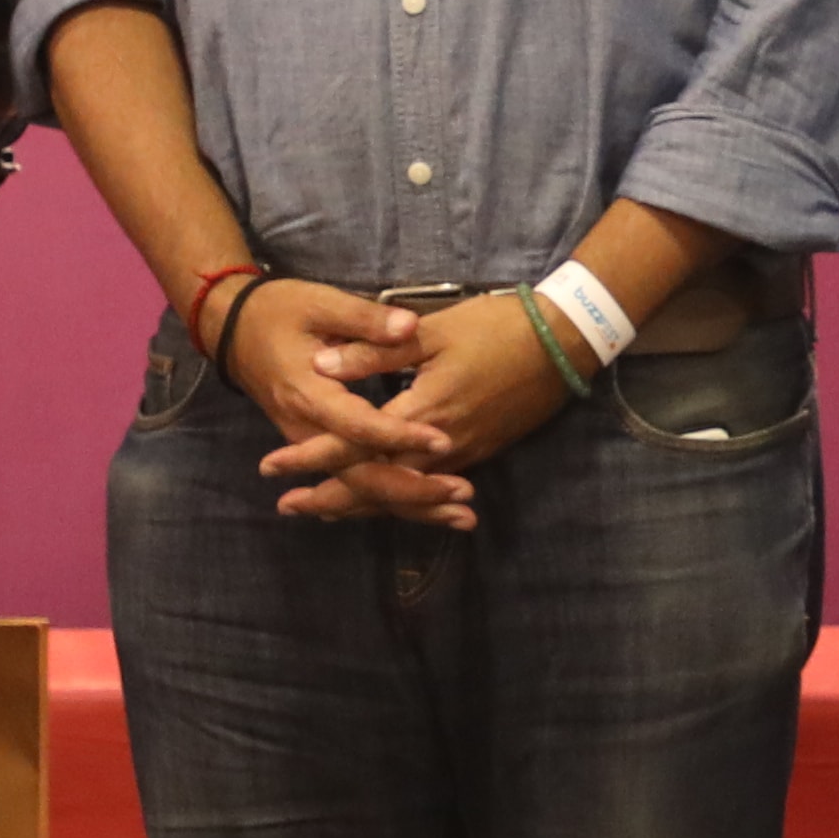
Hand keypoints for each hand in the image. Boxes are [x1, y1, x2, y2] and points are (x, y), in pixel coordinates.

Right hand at [215, 276, 456, 526]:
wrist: (233, 328)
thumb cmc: (279, 310)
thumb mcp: (320, 303)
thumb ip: (365, 321)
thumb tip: (408, 327)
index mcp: (310, 393)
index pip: (358, 426)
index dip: (400, 435)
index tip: (443, 440)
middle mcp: (308, 429)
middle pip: (361, 476)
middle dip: (413, 490)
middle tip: (464, 496)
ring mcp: (311, 444)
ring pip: (360, 487)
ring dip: (410, 504)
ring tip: (461, 516)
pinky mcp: (317, 448)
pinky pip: (355, 480)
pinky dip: (391, 499)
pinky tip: (429, 510)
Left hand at [300, 293, 581, 521]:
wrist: (566, 343)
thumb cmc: (497, 327)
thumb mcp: (434, 330)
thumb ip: (376, 349)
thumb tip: (320, 366)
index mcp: (422, 413)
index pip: (354, 446)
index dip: (310, 458)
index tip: (272, 467)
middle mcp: (441, 446)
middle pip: (375, 486)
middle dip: (329, 498)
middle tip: (286, 506)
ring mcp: (463, 454)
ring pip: (402, 493)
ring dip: (360, 504)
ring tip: (322, 510)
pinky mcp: (478, 452)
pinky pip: (427, 486)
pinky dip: (396, 497)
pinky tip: (380, 497)